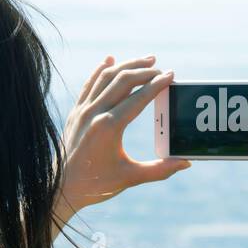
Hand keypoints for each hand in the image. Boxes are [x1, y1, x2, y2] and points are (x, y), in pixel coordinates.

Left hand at [55, 55, 188, 226]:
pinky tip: (110, 60)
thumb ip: (160, 169)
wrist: (62, 187)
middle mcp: (94, 113)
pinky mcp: (75, 112)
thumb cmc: (97, 184)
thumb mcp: (131, 177)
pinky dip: (101, 70)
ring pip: (106, 77)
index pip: (139, 98)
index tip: (171, 76)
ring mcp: (82, 110)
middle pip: (123, 80)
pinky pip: (89, 83)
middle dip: (144, 70)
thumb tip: (186, 162)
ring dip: (127, 65)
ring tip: (146, 61)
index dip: (157, 85)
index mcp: (109, 127)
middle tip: (161, 68)